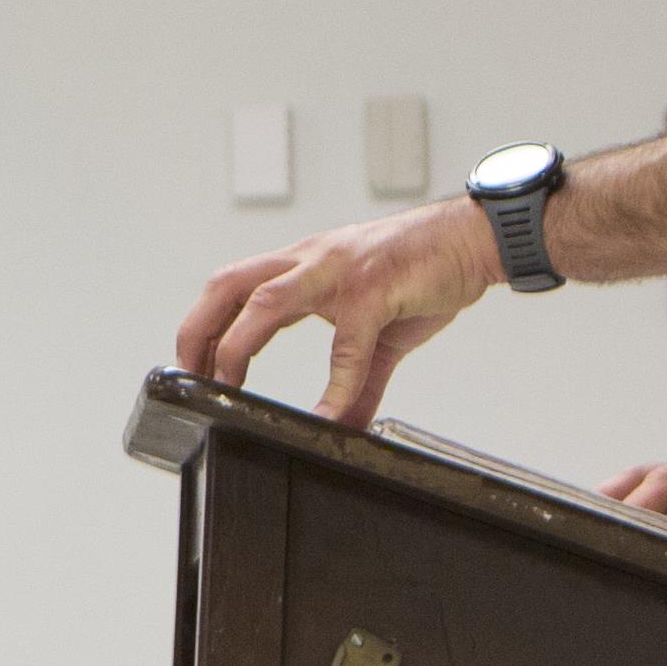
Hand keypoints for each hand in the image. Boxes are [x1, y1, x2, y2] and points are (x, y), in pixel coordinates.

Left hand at [175, 198, 506, 427]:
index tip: (191, 366)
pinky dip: (336, 386)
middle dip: (200, 330)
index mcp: (303, 266)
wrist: (475, 239)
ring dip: (238, 344)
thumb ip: (357, 381)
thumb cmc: (422, 270)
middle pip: (229, 285)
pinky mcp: (376, 289)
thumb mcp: (380, 332)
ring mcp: (340, 273)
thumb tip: (343, 426)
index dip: (203, 324)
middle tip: (193, 377)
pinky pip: (348, 344)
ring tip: (228, 387)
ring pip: (267, 300)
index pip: (232, 288)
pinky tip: (330, 415)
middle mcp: (311, 262)